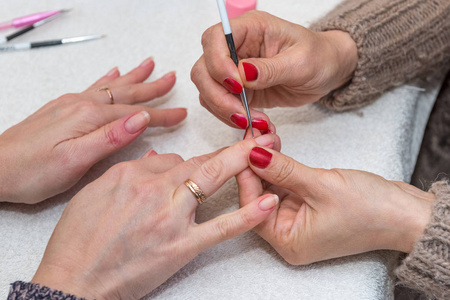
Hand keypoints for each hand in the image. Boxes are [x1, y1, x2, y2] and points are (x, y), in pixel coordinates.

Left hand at [0, 57, 186, 203]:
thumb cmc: (31, 170)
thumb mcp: (74, 160)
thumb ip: (109, 138)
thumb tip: (141, 119)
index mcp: (89, 117)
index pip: (136, 114)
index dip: (161, 115)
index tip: (181, 114)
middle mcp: (82, 105)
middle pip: (127, 94)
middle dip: (152, 88)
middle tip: (171, 78)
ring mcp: (72, 104)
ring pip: (112, 87)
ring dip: (134, 78)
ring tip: (149, 66)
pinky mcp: (64, 109)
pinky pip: (93, 88)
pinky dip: (107, 80)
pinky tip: (113, 73)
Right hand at [31, 134, 279, 299]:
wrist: (73, 280)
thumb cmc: (77, 240)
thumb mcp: (93, 194)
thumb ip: (128, 173)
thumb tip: (154, 160)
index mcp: (131, 175)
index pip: (172, 159)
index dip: (193, 160)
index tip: (209, 158)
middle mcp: (154, 190)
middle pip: (199, 161)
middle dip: (233, 147)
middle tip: (258, 134)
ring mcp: (171, 218)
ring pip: (211, 180)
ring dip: (242, 163)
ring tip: (269, 151)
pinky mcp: (181, 246)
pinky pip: (219, 228)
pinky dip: (246, 215)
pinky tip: (268, 203)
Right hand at [191, 11, 356, 128]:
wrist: (327, 71)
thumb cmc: (319, 57)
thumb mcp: (302, 61)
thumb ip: (271, 68)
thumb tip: (242, 73)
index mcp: (251, 28)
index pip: (214, 38)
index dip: (218, 63)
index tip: (237, 85)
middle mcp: (237, 47)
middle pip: (204, 68)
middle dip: (217, 95)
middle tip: (241, 113)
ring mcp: (234, 70)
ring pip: (207, 90)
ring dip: (224, 110)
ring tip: (252, 121)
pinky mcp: (238, 90)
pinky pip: (220, 104)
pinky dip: (230, 117)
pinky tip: (252, 122)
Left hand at [237, 146, 434, 264]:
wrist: (405, 213)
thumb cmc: (370, 210)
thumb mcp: (321, 185)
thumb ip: (283, 170)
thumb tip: (253, 154)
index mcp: (288, 241)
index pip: (253, 207)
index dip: (246, 175)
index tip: (243, 148)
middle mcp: (289, 234)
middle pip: (259, 197)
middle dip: (255, 166)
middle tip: (253, 138)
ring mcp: (298, 220)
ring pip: (271, 188)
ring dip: (268, 163)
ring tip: (265, 137)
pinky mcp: (307, 206)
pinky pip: (286, 185)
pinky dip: (281, 167)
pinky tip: (276, 147)